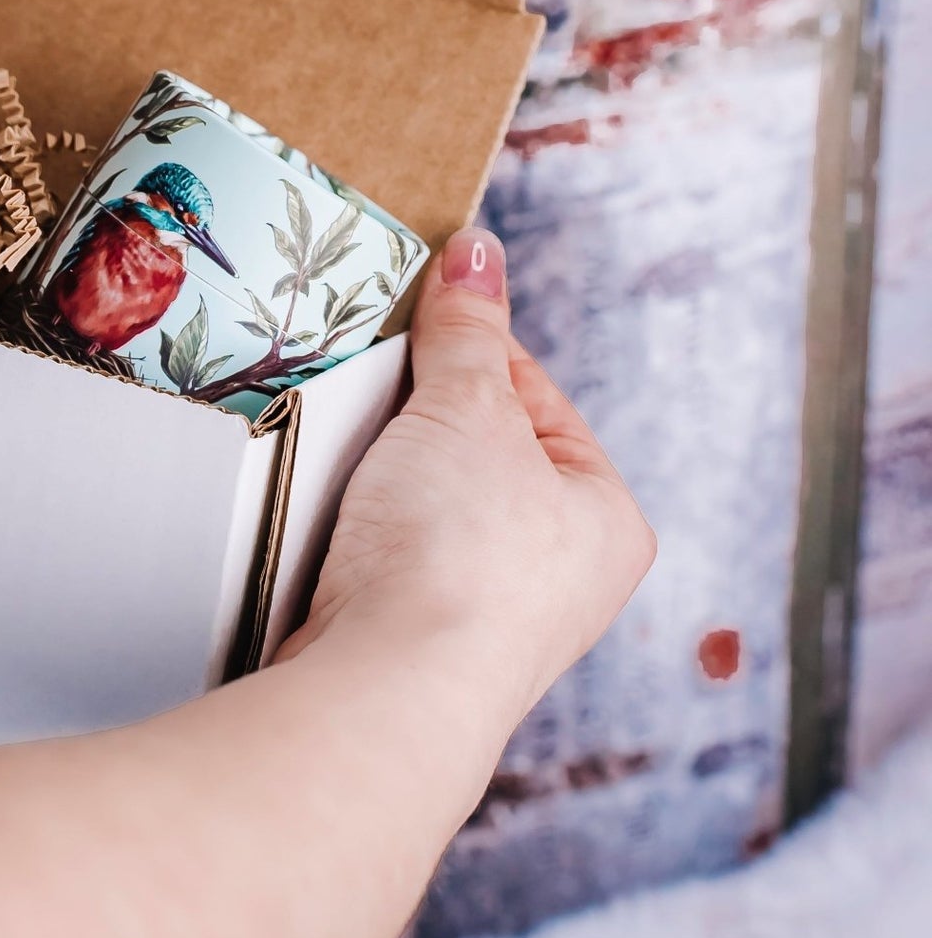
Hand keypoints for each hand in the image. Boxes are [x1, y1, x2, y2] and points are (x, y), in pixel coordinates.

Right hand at [294, 227, 655, 720]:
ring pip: (422, 504)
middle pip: (475, 450)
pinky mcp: (416, 642)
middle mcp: (563, 576)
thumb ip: (467, 330)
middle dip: (415, 419)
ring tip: (348, 462)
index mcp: (607, 517)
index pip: (534, 396)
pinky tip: (330, 522)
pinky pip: (382, 556)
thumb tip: (478, 249)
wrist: (387, 687)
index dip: (469, 354)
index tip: (413, 331)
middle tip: (373, 395)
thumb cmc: (456, 557)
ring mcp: (488, 617)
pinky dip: (352, 530)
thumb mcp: (465, 409)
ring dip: (377, 476)